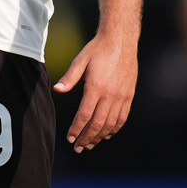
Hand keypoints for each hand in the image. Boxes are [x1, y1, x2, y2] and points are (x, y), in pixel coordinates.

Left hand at [53, 31, 137, 152]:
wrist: (121, 40)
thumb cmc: (98, 49)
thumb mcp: (80, 60)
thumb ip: (69, 77)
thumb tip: (57, 90)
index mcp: (96, 86)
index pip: (85, 115)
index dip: (77, 129)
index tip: (70, 138)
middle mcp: (110, 94)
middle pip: (98, 124)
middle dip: (87, 138)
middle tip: (78, 147)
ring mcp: (121, 96)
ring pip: (111, 124)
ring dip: (100, 136)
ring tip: (90, 144)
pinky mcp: (129, 95)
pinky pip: (122, 118)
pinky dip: (114, 129)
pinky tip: (106, 134)